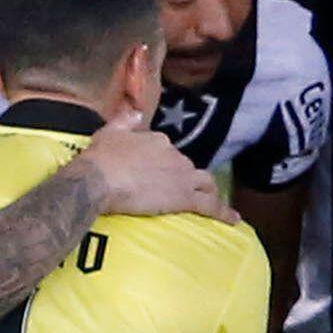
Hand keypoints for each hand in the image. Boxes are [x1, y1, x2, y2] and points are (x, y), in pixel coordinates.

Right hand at [78, 123, 223, 219]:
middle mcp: (174, 154)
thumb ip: (125, 121)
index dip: (167, 162)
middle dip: (188, 177)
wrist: (99, 179)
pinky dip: (223, 212)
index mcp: (157, 139)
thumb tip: (137, 113)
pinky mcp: (184, 197)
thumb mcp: (108, 131)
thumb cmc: (99, 158)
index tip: (161, 173)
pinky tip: (233, 219)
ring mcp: (182, 175)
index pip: (169, 151)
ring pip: (205, 182)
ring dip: (210, 191)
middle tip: (183, 190)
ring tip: (214, 201)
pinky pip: (210, 205)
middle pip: (187, 166)